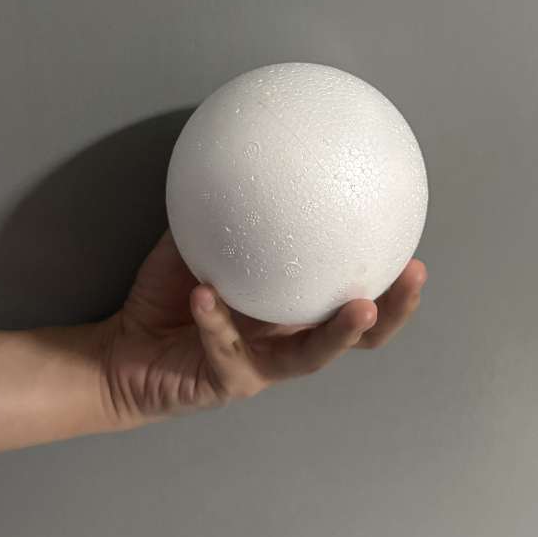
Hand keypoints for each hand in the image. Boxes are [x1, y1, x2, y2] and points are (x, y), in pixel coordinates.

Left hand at [95, 229, 427, 429]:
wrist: (122, 350)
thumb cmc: (167, 296)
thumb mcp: (199, 244)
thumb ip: (226, 213)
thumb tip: (245, 152)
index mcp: (291, 310)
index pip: (352, 297)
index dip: (389, 282)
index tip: (415, 247)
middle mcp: (287, 341)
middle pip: (357, 336)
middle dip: (391, 311)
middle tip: (413, 276)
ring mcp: (262, 368)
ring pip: (311, 357)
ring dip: (338, 332)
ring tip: (357, 307)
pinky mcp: (227, 383)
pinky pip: (226, 349)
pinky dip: (216, 320)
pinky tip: (206, 294)